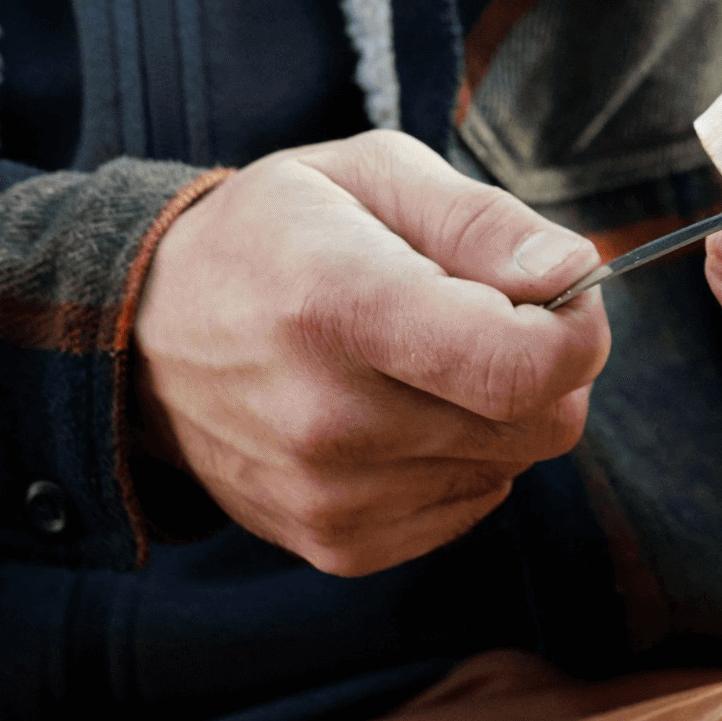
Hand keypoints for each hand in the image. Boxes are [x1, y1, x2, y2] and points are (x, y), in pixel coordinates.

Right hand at [135, 132, 608, 576]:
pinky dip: (459, 461)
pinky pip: (467, 507)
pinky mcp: (333, 546)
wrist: (144, 333)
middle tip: (487, 318)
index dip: (578, 332)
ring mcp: (328, 496)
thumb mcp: (372, 174)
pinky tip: (397, 412)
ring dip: (496, 414)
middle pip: (539, 426)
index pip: (522, 367)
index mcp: (340, 306)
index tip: (560, 297)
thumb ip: (485, 221)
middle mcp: (330, 418)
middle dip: (546, 369)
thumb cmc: (276, 235)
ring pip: (510, 469)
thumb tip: (574, 274)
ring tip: (419, 361)